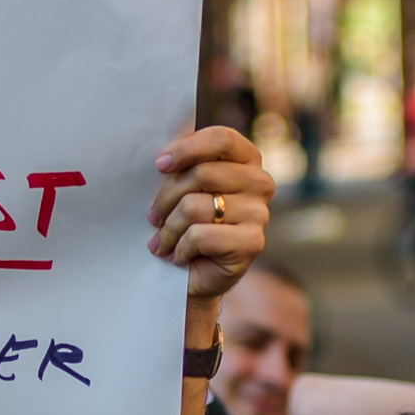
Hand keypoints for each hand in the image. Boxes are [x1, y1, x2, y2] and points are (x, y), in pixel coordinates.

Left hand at [148, 126, 271, 303]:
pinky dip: (180, 248)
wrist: (194, 276)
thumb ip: (183, 163)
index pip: (221, 139)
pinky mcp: (252, 243)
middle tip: (154, 218)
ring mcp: (259, 213)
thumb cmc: (185, 224)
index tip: (160, 165)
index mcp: (247, 160)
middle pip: (201, 173)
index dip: (187, 148)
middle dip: (166, 198)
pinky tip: (179, 256)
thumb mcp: (182, 187)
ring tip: (163, 241)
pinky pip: (200, 235)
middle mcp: (260, 183)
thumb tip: (164, 151)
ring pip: (194, 207)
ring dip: (168, 228)